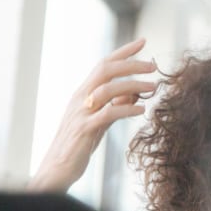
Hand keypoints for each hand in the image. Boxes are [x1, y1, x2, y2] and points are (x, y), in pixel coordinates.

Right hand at [28, 38, 157, 192]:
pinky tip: (141, 110)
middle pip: (106, 70)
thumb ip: (114, 105)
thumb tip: (134, 94)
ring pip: (108, 89)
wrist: (57, 168)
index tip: (143, 42)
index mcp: (83, 93)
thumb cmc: (78, 145)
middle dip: (131, 64)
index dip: (123, 52)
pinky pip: (108, 113)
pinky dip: (127, 109)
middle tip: (153, 65)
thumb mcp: (98, 121)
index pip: (103, 65)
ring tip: (153, 88)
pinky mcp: (85, 129)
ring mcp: (81, 112)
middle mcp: (80, 98)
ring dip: (134, 86)